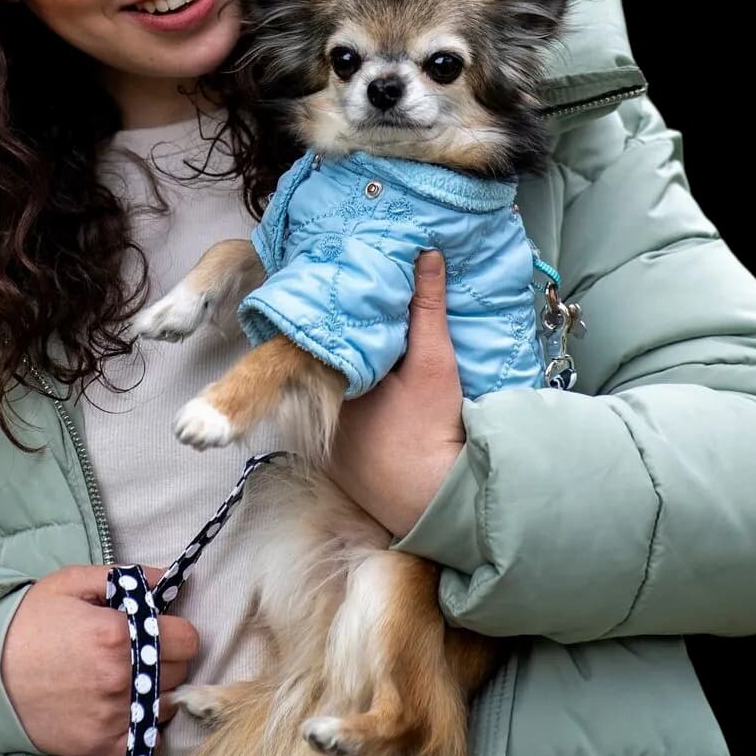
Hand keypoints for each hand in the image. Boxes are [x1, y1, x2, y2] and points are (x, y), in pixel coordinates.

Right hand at [0, 564, 199, 755]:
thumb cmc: (28, 622)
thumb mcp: (71, 583)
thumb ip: (125, 577)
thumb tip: (166, 579)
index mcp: (118, 635)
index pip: (187, 639)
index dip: (174, 631)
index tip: (157, 631)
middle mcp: (120, 679)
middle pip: (178, 672)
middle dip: (164, 659)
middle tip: (136, 653)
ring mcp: (112, 717)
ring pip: (165, 706)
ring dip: (154, 693)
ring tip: (124, 680)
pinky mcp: (101, 747)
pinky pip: (145, 739)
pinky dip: (139, 725)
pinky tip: (118, 708)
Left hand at [326, 249, 465, 537]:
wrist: (435, 500)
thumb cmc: (430, 428)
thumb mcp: (434, 360)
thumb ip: (427, 307)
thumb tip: (425, 256)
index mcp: (335, 381)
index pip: (331, 342)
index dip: (342, 323)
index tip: (352, 301)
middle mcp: (321, 412)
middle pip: (331, 371)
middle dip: (345, 353)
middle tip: (364, 328)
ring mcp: (327, 443)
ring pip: (334, 402)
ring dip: (348, 388)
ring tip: (371, 369)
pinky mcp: (340, 466)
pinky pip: (339, 430)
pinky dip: (352, 418)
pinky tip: (373, 410)